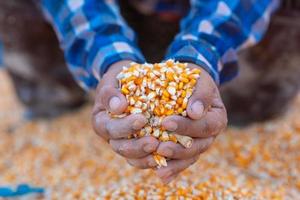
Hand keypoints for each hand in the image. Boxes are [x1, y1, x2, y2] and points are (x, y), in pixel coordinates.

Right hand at [92, 60, 158, 168]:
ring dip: (147, 157)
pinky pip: (144, 158)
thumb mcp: (111, 81)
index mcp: (101, 122)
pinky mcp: (138, 147)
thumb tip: (118, 107)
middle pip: (121, 147)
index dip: (125, 127)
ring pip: (133, 157)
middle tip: (154, 142)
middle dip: (137, 147)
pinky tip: (168, 156)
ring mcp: (125, 143)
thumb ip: (111, 93)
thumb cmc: (118, 80)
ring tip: (162, 150)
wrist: (127, 84)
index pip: (111, 128)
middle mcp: (111, 136)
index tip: (142, 119)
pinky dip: (155, 159)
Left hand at [156, 63, 227, 183]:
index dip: (187, 127)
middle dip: (179, 149)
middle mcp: (210, 135)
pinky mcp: (187, 150)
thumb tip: (196, 112)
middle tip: (160, 148)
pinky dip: (172, 170)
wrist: (189, 86)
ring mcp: (199, 144)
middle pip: (198, 147)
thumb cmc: (195, 80)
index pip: (205, 126)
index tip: (166, 122)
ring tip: (158, 168)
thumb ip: (201, 94)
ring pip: (189, 158)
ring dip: (174, 164)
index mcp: (217, 118)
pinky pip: (181, 162)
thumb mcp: (200, 80)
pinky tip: (160, 176)